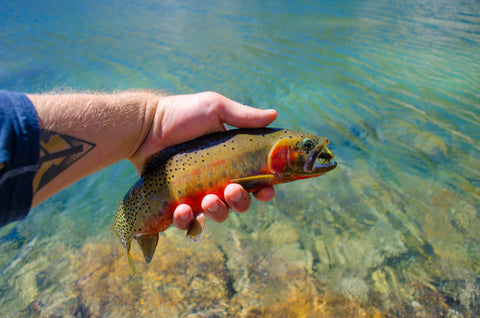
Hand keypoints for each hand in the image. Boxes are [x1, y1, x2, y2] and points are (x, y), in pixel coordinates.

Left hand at [129, 92, 276, 229]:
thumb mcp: (214, 108)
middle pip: (239, 202)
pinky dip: (186, 221)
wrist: (145, 125)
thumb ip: (243, 115)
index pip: (255, 181)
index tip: (266, 190)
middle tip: (231, 190)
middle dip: (240, 201)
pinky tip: (182, 210)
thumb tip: (275, 114)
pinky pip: (186, 221)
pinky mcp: (175, 202)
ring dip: (217, 212)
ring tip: (207, 201)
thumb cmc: (181, 114)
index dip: (264, 189)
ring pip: (216, 214)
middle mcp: (216, 179)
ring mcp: (196, 192)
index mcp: (231, 160)